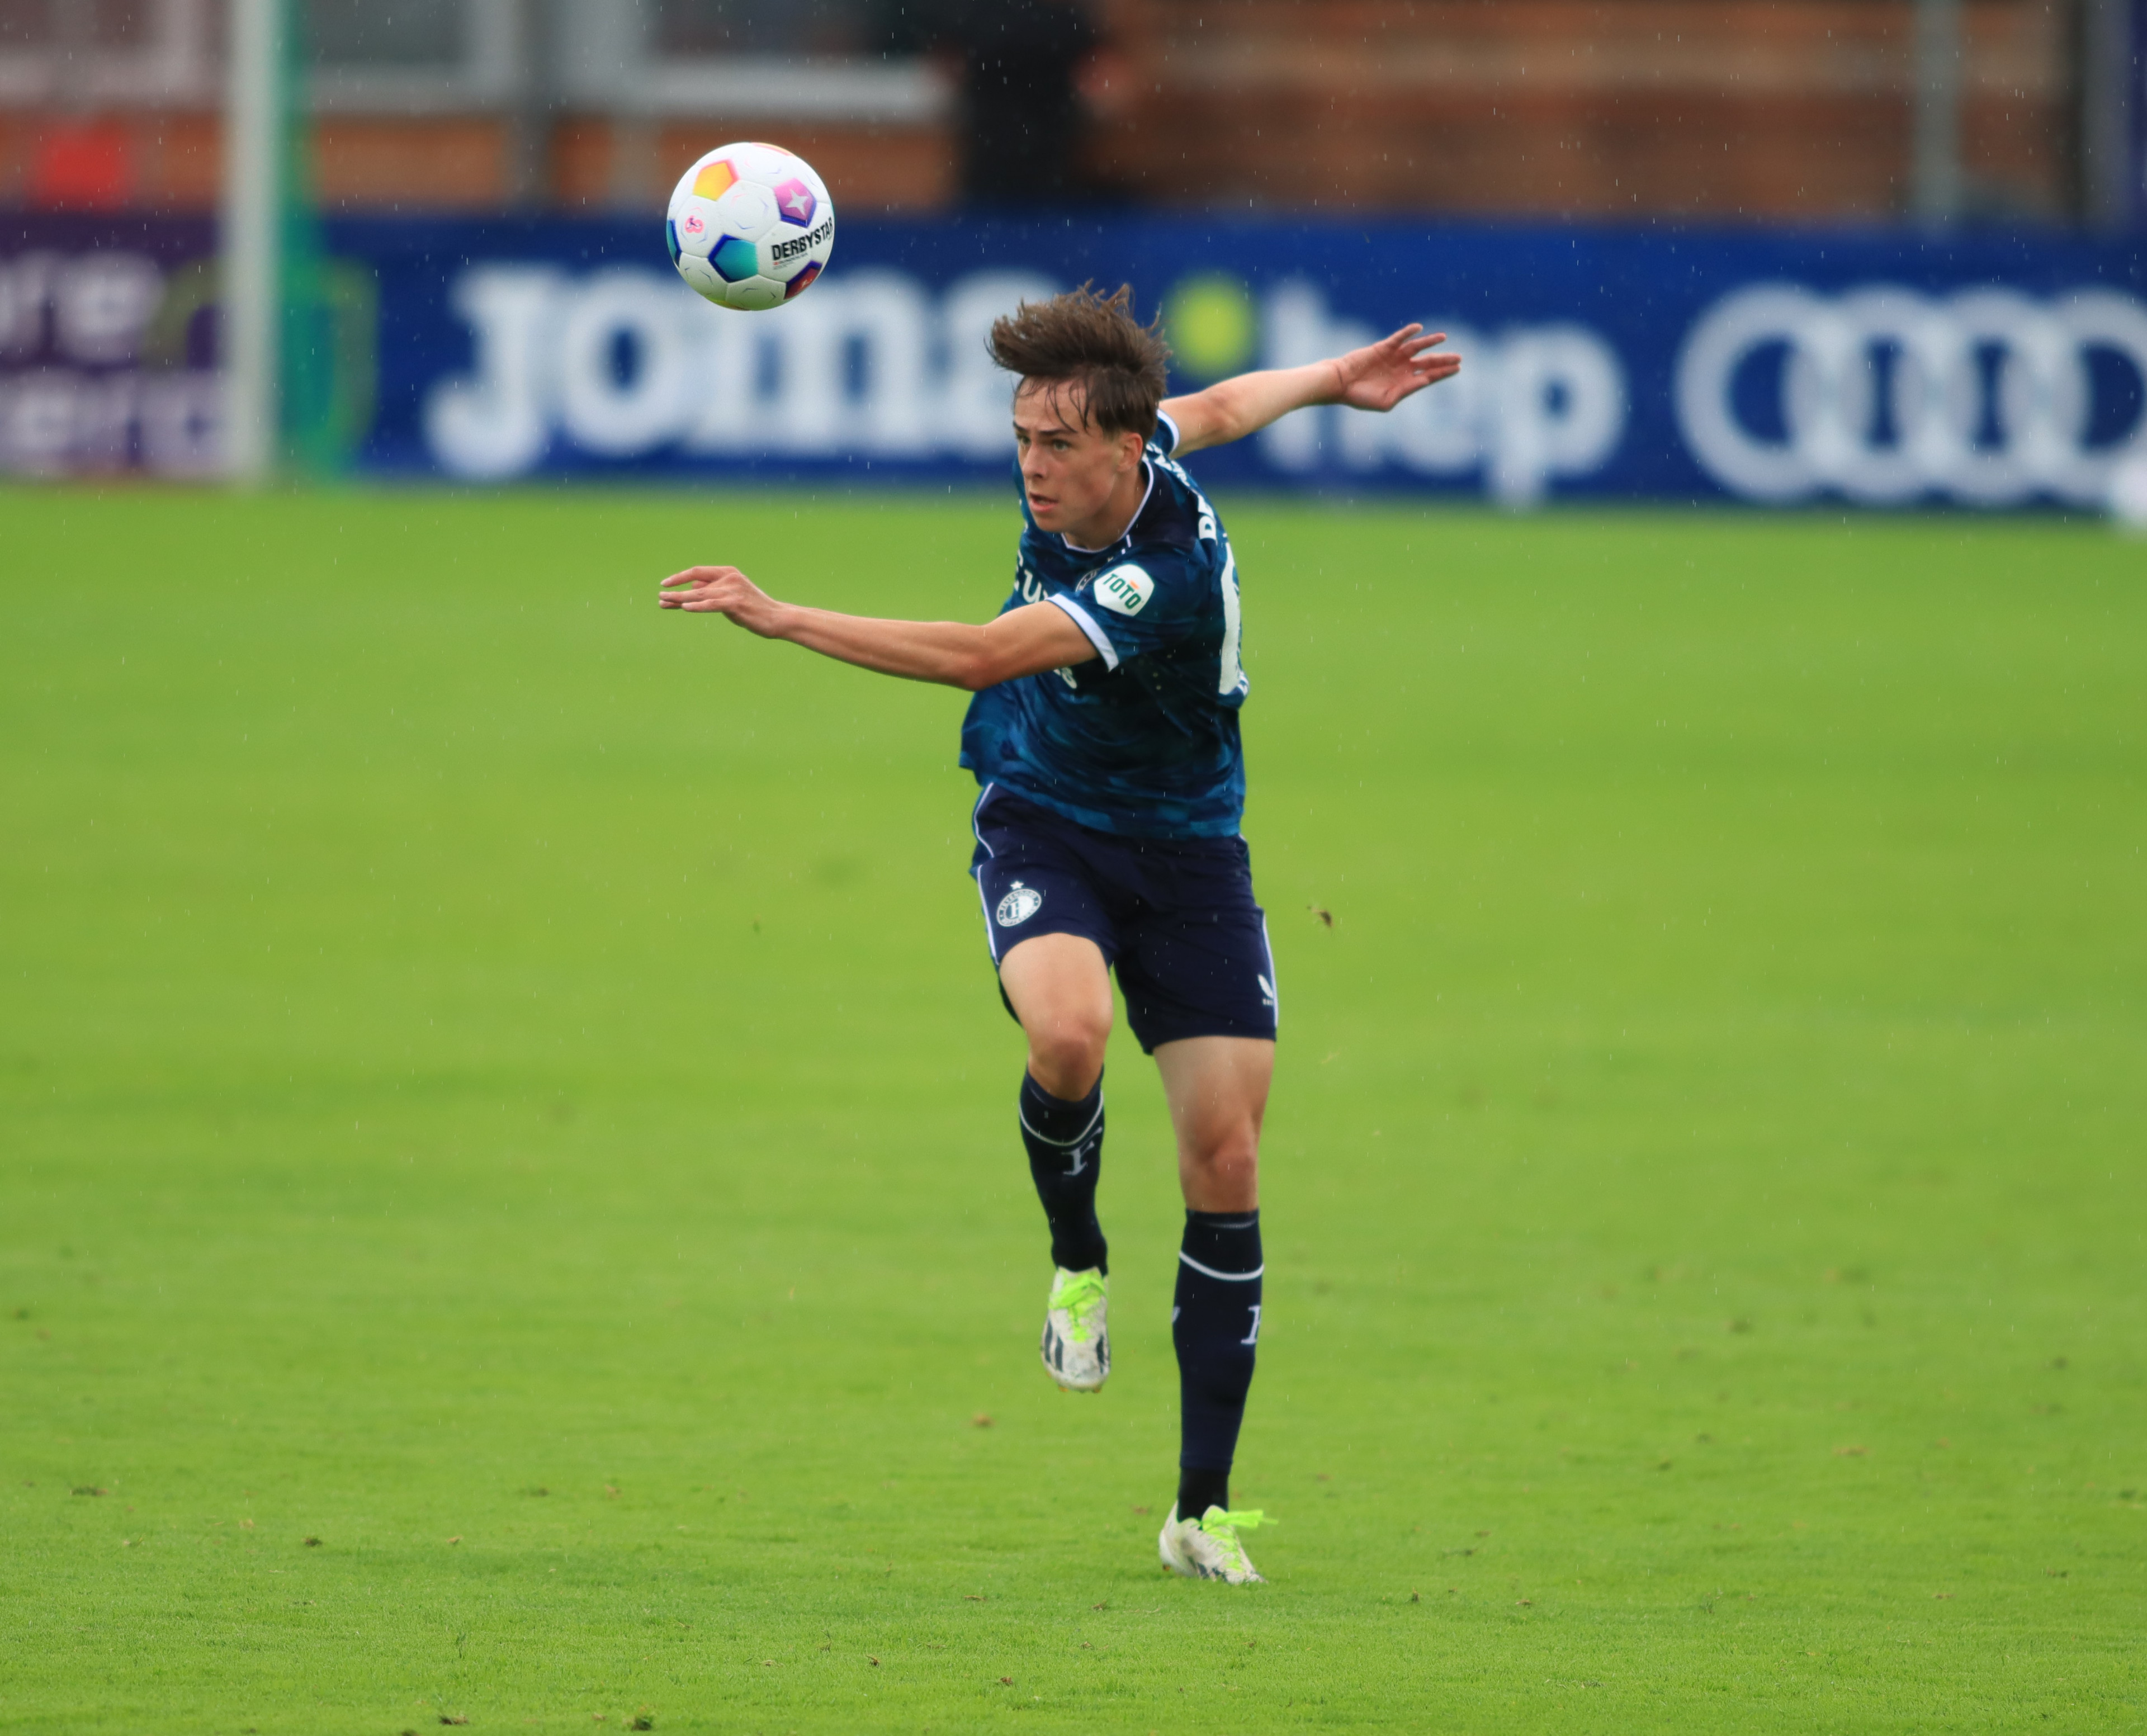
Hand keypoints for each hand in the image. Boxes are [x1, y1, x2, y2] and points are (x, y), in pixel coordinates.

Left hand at [659, 564, 784, 634]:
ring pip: (700, 595)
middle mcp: (729, 578)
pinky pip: (712, 604)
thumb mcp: (730, 596)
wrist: (776, 618)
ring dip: (680, 599)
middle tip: (660, 597)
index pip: (697, 571)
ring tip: (664, 602)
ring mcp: (732, 590)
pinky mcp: (736, 603)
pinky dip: (697, 606)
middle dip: (675, 592)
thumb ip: (711, 591)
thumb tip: (691, 589)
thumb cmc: (753, 608)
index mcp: (727, 572)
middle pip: (695, 585)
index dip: (679, 577)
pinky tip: (684, 607)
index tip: (664, 585)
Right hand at [1330, 325, 1460, 411]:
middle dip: (1443, 360)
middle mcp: (1401, 369)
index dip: (1443, 373)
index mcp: (1403, 384)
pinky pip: (1399, 338)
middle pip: (1427, 362)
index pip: (1428, 376)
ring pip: (1417, 348)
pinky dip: (1409, 332)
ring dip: (1430, 343)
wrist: (1340, 384)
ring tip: (1444, 338)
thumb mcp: (1386, 401)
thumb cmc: (1360, 397)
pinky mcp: (1383, 347)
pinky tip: (1419, 328)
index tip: (1458, 369)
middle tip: (1459, 358)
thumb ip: (1406, 391)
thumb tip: (1425, 380)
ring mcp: (1393, 357)